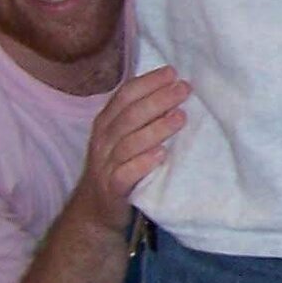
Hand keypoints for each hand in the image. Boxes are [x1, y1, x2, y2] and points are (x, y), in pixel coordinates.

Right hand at [69, 67, 188, 233]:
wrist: (96, 210)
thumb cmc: (120, 165)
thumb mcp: (125, 137)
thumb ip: (142, 116)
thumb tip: (175, 88)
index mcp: (106, 123)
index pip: (124, 96)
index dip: (147, 83)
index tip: (173, 73)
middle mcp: (103, 141)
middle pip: (129, 116)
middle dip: (157, 100)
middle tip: (184, 89)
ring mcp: (105, 165)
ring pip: (128, 144)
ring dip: (155, 129)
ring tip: (180, 118)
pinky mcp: (112, 190)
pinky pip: (124, 175)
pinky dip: (142, 164)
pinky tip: (161, 155)